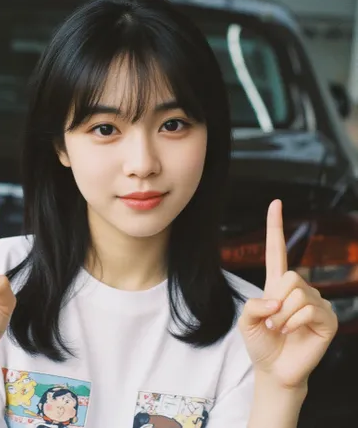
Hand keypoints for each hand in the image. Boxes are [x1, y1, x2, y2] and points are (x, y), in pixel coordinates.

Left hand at [238, 200, 337, 389]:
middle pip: (291, 274)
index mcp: (276, 283)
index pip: (276, 249)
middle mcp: (298, 288)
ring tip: (281, 329)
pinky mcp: (327, 318)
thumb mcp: (246, 320)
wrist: (274, 369)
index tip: (275, 203)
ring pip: (299, 293)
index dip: (275, 226)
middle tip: (272, 321)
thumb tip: (276, 300)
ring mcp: (315, 301)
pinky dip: (295, 322)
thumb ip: (253, 304)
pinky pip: (310, 308)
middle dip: (276, 300)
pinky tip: (293, 333)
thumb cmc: (261, 342)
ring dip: (283, 315)